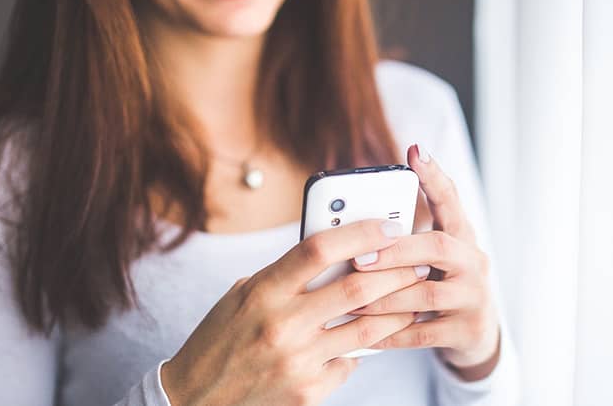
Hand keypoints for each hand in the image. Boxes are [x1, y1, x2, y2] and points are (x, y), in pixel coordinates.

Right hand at [161, 219, 428, 405]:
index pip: (319, 249)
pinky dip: (363, 350)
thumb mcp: (242, 297)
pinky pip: (350, 363)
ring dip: (397, 312)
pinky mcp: (308, 392)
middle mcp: (281, 324)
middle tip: (417, 262)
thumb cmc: (220, 341)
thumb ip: (285, 276)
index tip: (388, 225)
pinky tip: (372, 340)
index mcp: (262, 291)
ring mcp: (297, 361)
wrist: (196, 402)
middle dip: (396, 272)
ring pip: (367, 330)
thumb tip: (336, 253)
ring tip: (414, 299)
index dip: (360, 232)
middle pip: (356, 288)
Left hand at [350, 144, 500, 379]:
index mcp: (461, 236)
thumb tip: (350, 225)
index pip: (450, 199)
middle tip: (359, 258)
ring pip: (427, 294)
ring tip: (352, 300)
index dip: (434, 176)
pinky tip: (366, 335)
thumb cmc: (440, 286)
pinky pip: (424, 333)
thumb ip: (403, 241)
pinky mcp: (468, 329)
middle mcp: (474, 261)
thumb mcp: (430, 259)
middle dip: (396, 251)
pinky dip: (392, 333)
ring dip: (385, 297)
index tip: (415, 151)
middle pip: (438, 247)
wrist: (476, 335)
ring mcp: (474, 296)